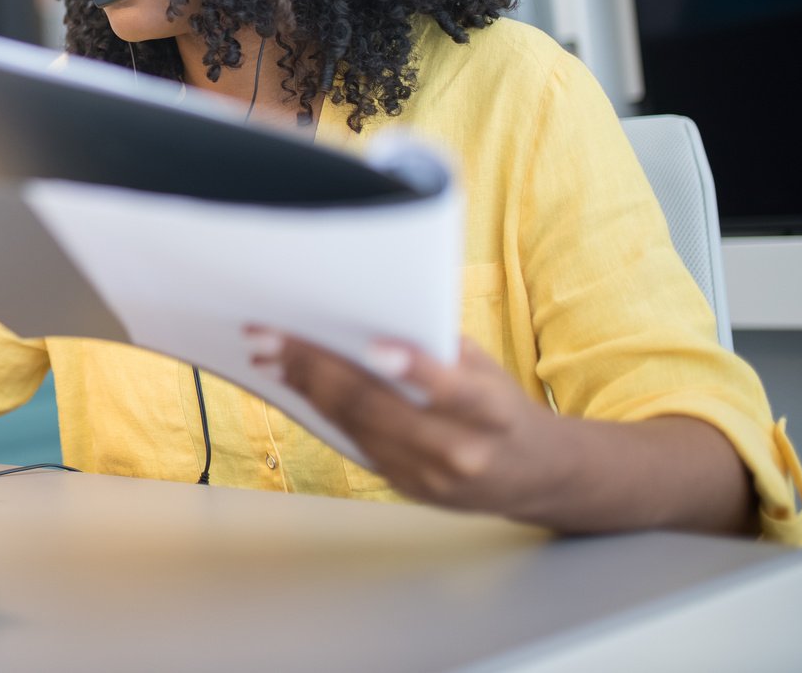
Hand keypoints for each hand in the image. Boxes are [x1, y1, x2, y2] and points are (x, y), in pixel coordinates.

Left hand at [251, 329, 569, 520]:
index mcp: (491, 413)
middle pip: (377, 408)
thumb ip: (438, 350)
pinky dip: (320, 408)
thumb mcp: (486, 369)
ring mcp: (428, 476)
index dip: (413, 370)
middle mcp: (459, 450)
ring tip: (270, 354)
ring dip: (305, 386)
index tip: (374, 347)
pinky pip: (353, 441)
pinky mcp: (404, 487)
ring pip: (354, 426)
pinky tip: (295, 381)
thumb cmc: (501, 404)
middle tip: (272, 337)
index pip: (451, 392)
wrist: (532, 474)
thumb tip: (368, 314)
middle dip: (317, 368)